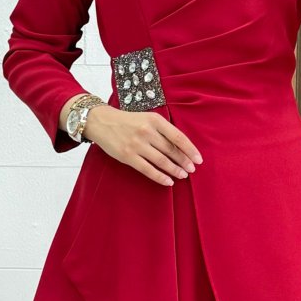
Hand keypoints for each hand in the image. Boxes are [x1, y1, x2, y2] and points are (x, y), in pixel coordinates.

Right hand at [86, 104, 202, 185]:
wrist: (102, 122)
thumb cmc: (128, 121)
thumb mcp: (147, 118)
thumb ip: (162, 130)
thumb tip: (181, 147)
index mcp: (155, 120)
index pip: (178, 137)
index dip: (190, 150)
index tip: (198, 159)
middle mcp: (147, 132)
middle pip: (171, 150)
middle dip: (184, 161)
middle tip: (192, 169)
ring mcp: (137, 145)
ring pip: (161, 161)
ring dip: (175, 170)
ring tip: (183, 175)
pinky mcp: (128, 156)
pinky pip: (148, 169)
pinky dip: (160, 177)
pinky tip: (169, 181)